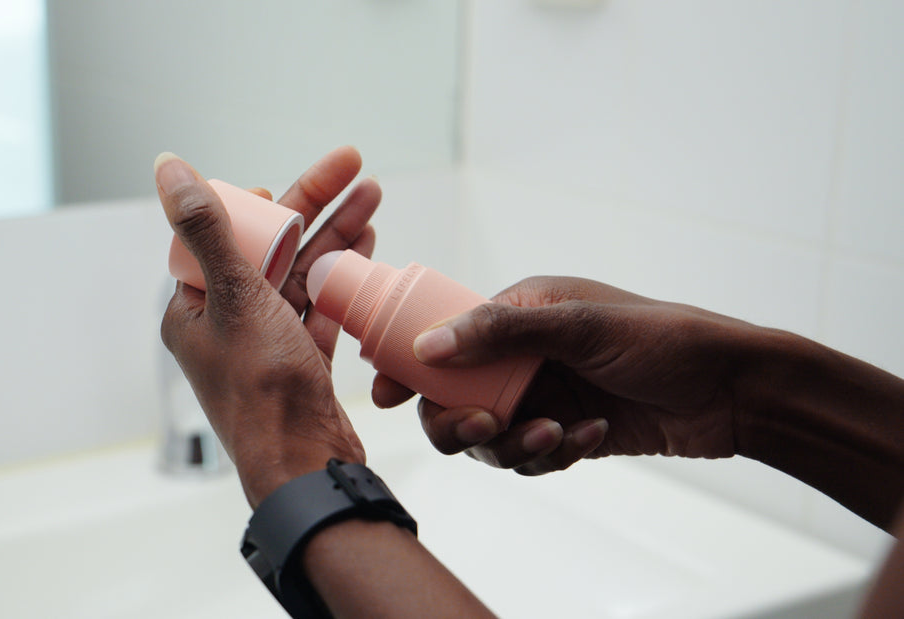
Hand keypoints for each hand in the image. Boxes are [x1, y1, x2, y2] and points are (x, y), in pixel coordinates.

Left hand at [156, 146, 378, 506]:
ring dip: (337, 234)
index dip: (262, 204)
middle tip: (354, 167)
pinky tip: (367, 248)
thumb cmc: (260, 389)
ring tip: (373, 197)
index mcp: (196, 307)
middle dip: (316, 205)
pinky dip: (344, 276)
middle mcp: (228, 323)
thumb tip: (168, 167)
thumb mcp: (235, 296)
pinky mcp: (301, 362)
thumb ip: (208, 228)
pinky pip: (322, 307)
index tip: (290, 185)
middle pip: (274, 247)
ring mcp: (267, 343)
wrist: (303, 463)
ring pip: (304, 273)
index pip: (226, 235)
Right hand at [374, 277, 754, 474]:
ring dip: (517, 445)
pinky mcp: (566, 431)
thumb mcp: (580, 326)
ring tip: (559, 434)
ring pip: (492, 437)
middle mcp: (524, 355)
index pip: (445, 339)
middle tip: (489, 428)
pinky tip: (592, 436)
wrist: (730, 390)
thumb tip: (429, 345)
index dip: (411, 366)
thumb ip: (502, 333)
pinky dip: (554, 453)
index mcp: (518, 313)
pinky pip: (532, 456)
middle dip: (463, 421)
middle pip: (456, 399)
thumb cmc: (664, 339)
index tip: (387, 394)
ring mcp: (544, 395)